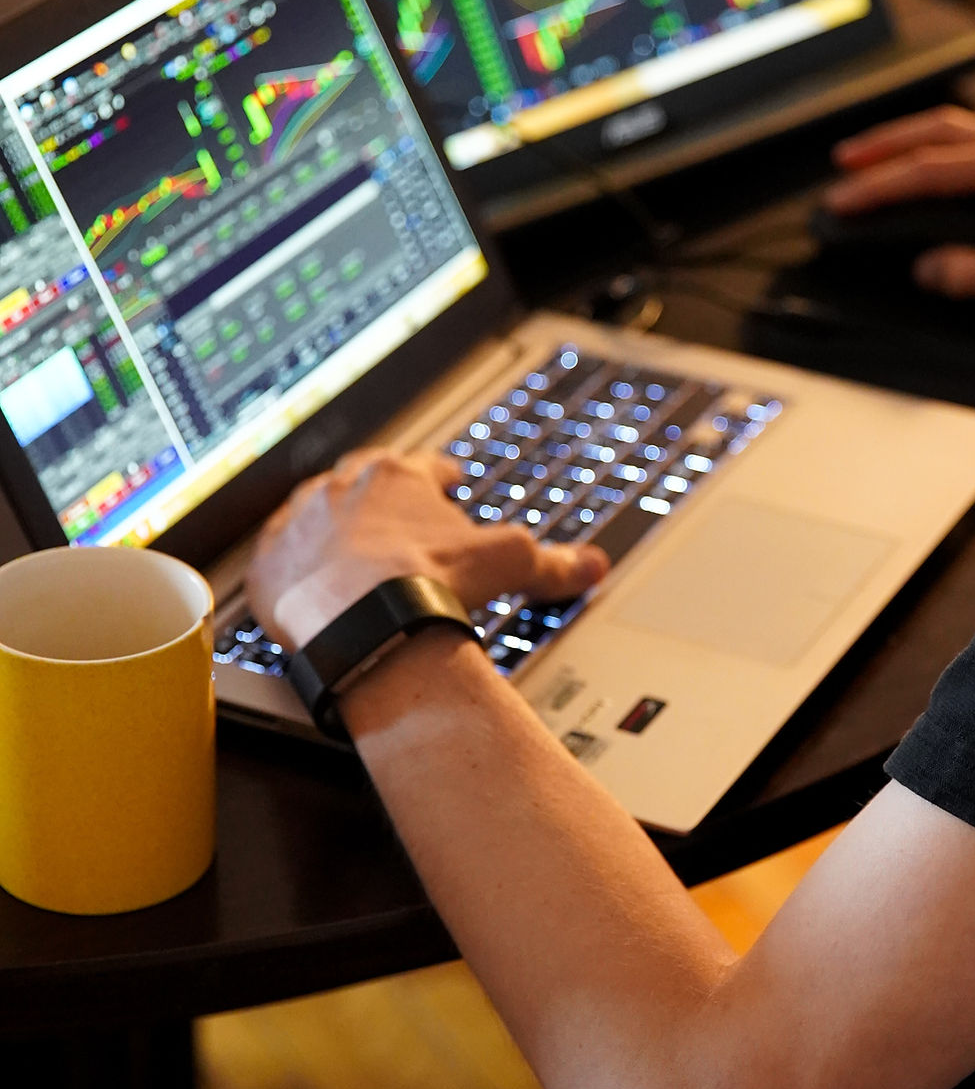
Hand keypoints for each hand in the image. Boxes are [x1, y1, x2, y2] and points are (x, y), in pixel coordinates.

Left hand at [247, 449, 606, 651]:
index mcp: (396, 476)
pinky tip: (304, 586)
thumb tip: (592, 565)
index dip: (438, 476)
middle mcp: (340, 490)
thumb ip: (552, 562)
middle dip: (380, 500)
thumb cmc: (429, 582)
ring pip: (314, 517)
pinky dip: (293, 571)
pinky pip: (277, 560)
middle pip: (362, 485)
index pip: (421, 467)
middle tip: (394, 519)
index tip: (446, 482)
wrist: (363, 621)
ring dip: (330, 531)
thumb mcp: (507, 564)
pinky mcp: (268, 566)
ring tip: (346, 555)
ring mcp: (299, 525)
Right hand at [827, 105, 974, 315]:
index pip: (930, 169)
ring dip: (916, 143)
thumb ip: (971, 274)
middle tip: (844, 162)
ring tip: (878, 159)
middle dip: (887, 144)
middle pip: (940, 130)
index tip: (842, 200)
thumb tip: (927, 269)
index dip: (880, 185)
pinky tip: (939, 174)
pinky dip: (949, 154)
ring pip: (963, 133)